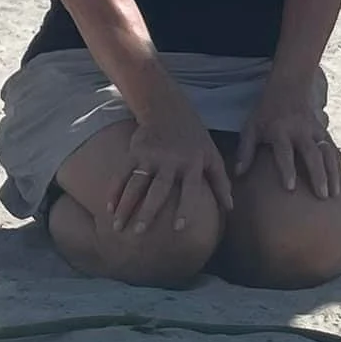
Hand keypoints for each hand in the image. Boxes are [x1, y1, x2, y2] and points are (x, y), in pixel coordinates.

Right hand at [113, 102, 233, 235]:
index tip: (179, 228)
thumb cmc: (194, 138)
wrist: (169, 109)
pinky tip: (109, 208)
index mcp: (194, 163)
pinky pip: (122, 173)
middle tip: (139, 232)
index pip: (191, 189)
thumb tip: (231, 208)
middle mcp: (172, 160)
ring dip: (126, 205)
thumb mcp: (212, 155)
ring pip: (136, 183)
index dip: (186, 208)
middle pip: (159, 188)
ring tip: (118, 227)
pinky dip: (114, 190)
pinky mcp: (135, 151)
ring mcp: (152, 155)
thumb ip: (221, 181)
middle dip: (148, 210)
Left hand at [236, 84, 340, 199]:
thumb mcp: (251, 127)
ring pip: (328, 152)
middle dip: (318, 175)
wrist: (289, 85)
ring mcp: (315, 130)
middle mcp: (300, 130)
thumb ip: (245, 151)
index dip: (287, 169)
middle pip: (312, 154)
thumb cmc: (266, 111)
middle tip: (322, 195)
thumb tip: (238, 173)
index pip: (284, 152)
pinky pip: (334, 149)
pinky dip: (339, 165)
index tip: (291, 188)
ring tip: (336, 193)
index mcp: (280, 131)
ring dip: (333, 172)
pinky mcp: (324, 130)